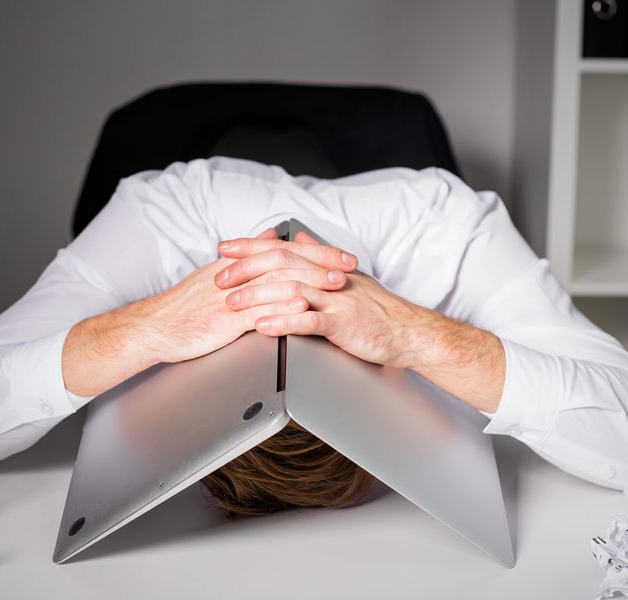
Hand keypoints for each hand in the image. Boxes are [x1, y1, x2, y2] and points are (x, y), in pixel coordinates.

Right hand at [62, 229, 358, 395]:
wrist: (153, 328)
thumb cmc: (184, 308)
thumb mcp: (217, 276)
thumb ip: (247, 256)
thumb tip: (272, 235)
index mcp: (236, 265)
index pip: (282, 249)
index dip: (314, 252)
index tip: (341, 255)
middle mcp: (236, 275)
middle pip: (285, 260)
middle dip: (322, 262)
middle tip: (349, 265)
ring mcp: (231, 296)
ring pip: (277, 281)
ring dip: (311, 281)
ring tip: (337, 284)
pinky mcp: (224, 318)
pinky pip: (258, 308)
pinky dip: (282, 305)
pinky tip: (302, 306)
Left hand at [217, 231, 505, 411]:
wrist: (408, 332)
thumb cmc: (377, 310)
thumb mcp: (347, 278)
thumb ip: (319, 258)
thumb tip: (299, 240)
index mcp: (325, 266)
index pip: (282, 248)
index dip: (251, 247)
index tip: (224, 247)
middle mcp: (329, 277)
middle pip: (281, 264)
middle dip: (245, 269)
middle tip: (219, 278)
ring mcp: (336, 299)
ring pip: (290, 290)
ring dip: (257, 296)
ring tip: (232, 304)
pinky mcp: (342, 323)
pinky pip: (308, 321)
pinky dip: (283, 322)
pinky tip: (263, 326)